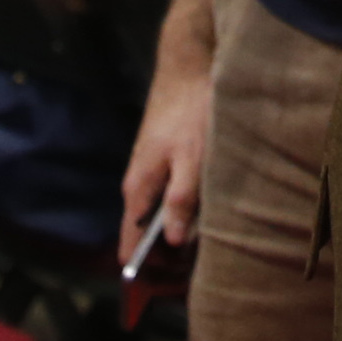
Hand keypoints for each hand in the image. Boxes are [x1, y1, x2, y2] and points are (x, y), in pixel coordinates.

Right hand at [122, 2, 214, 251]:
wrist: (188, 63)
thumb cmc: (190, 110)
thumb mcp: (192, 157)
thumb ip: (182, 199)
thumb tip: (177, 240)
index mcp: (138, 190)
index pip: (129, 246)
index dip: (149, 268)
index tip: (176, 277)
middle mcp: (138, 185)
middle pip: (146, 235)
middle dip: (171, 251)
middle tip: (204, 255)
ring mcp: (150, 172)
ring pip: (162, 215)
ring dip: (183, 227)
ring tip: (212, 229)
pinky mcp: (165, 161)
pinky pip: (171, 197)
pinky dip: (188, 206)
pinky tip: (211, 202)